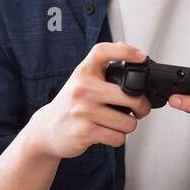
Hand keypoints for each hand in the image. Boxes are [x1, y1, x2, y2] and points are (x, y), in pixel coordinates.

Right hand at [27, 42, 152, 159]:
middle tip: (139, 110)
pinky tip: (107, 133)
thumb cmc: (70, 105)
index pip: (102, 52)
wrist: (47, 130)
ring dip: (127, 127)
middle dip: (142, 108)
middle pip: (131, 97)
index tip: (141, 57)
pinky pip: (118, 137)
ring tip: (116, 123)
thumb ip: (102, 68)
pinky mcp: (84, 132)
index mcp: (83, 72)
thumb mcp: (82, 81)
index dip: (125, 51)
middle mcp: (82, 88)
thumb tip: (130, 51)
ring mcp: (83, 110)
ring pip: (128, 122)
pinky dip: (117, 138)